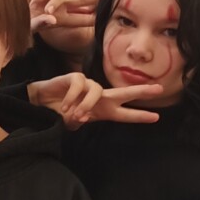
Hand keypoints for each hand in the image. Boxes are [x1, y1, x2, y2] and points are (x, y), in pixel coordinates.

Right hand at [22, 0, 100, 33]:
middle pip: (80, 0)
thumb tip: (52, 19)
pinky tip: (32, 4)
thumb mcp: (30, 27)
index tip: (107, 17)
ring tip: (47, 11)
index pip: (82, 18)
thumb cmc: (17, 22)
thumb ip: (40, 24)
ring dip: (57, 1)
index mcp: (61, 18)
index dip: (94, 17)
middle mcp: (58, 6)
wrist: (2, 10)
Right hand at [33, 74, 162, 126]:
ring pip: (97, 91)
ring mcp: (88, 86)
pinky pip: (80, 86)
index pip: (124, 114)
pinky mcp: (75, 78)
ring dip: (87, 104)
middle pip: (124, 93)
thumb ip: (79, 121)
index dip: (139, 116)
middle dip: (141, 91)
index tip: (156, 117)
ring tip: (76, 115)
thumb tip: (82, 117)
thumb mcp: (71, 122)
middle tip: (159, 89)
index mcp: (102, 111)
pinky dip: (73, 98)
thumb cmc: (59, 113)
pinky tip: (65, 106)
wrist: (40, 103)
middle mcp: (99, 97)